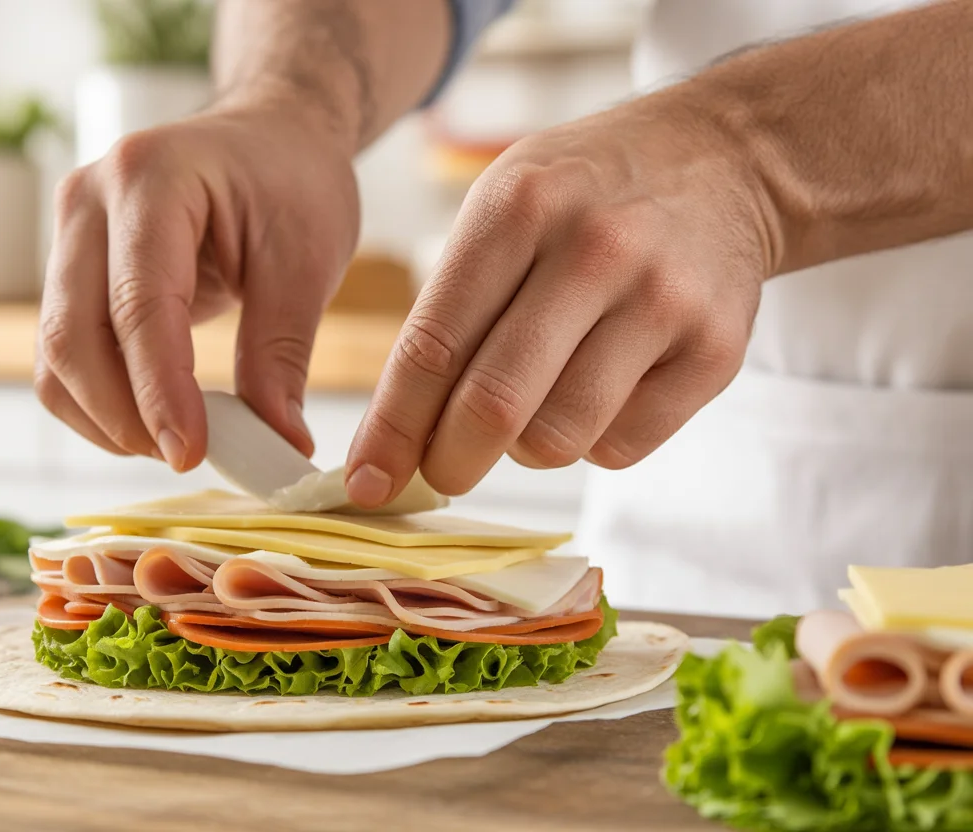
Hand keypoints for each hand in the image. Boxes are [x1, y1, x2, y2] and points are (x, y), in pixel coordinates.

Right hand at [36, 100, 360, 468]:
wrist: (268, 137)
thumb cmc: (293, 182)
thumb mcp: (308, 260)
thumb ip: (282, 354)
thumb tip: (278, 446)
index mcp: (150, 178)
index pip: (139, 305)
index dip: (159, 391)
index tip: (191, 454)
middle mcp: (87, 201)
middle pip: (73, 336)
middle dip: (124, 416)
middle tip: (188, 458)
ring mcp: (68, 235)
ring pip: (55, 355)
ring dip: (105, 418)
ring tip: (178, 442)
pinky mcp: (69, 271)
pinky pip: (61, 355)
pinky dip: (97, 403)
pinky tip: (152, 421)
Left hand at [346, 94, 775, 503]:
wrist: (725, 159)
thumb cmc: (586, 194)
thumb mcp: (505, 206)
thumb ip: (451, 308)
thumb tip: (397, 436)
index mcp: (518, 207)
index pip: (434, 345)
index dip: (392, 429)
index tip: (366, 483)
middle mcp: (594, 249)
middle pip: (494, 405)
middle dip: (450, 462)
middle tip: (442, 473)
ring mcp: (663, 300)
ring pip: (559, 440)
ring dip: (526, 448)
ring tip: (536, 403)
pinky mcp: (716, 350)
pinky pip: (622, 446)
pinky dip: (592, 441)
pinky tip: (599, 391)